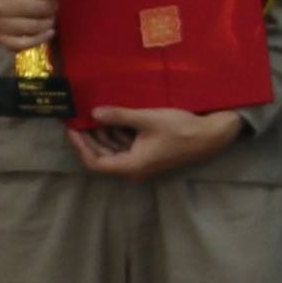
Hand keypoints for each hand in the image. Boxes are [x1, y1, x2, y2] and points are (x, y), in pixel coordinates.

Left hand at [69, 105, 236, 181]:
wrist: (209, 135)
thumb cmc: (180, 129)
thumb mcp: (147, 119)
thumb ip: (119, 117)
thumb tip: (94, 113)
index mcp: (131, 165)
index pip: (95, 162)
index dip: (80, 146)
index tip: (72, 128)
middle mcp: (133, 169)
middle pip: (102, 157)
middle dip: (90, 138)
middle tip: (79, 118)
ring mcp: (141, 163)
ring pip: (114, 151)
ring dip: (104, 135)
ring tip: (94, 114)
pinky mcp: (148, 155)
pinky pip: (125, 147)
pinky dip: (117, 135)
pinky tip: (114, 118)